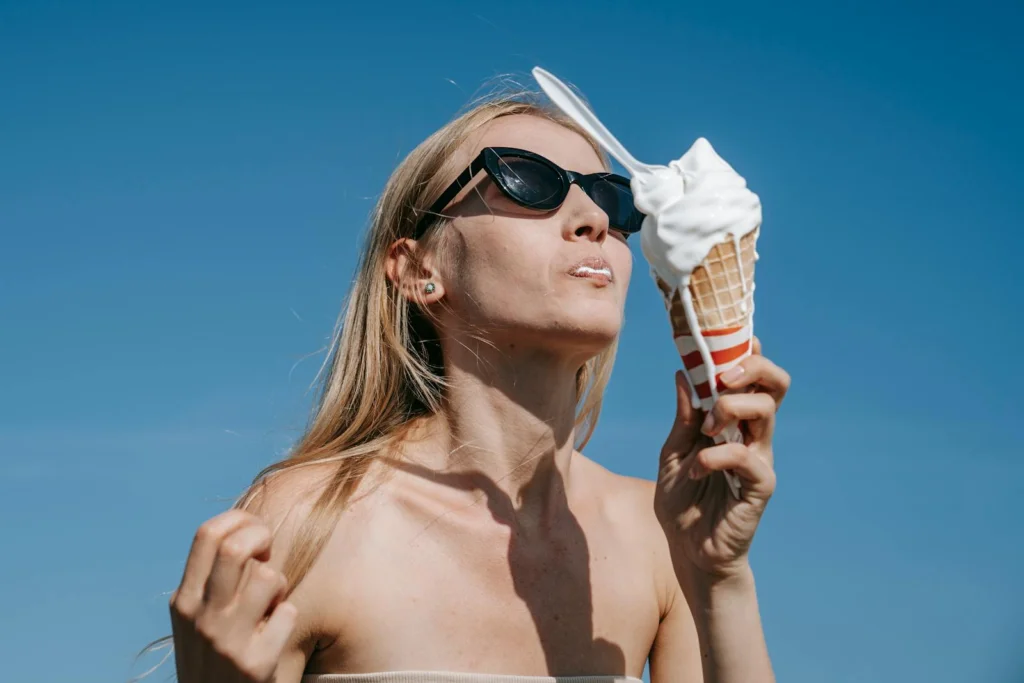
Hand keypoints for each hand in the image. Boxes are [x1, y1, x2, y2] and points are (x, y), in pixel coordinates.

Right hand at [169, 510, 297, 682]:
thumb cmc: (214, 656)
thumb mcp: (196, 619)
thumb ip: (212, 581)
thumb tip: (245, 530)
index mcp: (183, 601)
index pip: (207, 534)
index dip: (239, 520)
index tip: (254, 531)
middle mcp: (200, 618)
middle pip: (235, 548)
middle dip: (262, 538)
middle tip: (268, 554)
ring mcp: (227, 642)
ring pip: (268, 578)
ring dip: (279, 586)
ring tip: (271, 605)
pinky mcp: (255, 665)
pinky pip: (288, 613)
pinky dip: (287, 618)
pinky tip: (275, 634)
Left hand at [654, 338, 790, 578]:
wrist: (688, 550)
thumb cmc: (683, 502)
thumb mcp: (672, 452)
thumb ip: (683, 417)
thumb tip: (681, 373)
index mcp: (733, 423)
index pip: (752, 379)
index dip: (749, 354)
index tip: (735, 336)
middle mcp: (753, 435)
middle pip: (775, 385)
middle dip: (752, 368)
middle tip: (722, 377)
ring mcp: (760, 459)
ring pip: (766, 412)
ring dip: (730, 407)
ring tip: (705, 428)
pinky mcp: (760, 487)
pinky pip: (746, 457)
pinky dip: (716, 456)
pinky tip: (696, 469)